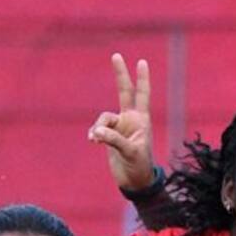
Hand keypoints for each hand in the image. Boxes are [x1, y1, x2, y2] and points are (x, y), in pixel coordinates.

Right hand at [88, 54, 156, 191]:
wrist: (134, 181)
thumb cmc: (139, 166)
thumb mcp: (129, 152)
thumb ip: (113, 139)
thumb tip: (96, 132)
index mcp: (141, 120)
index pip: (142, 95)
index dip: (142, 79)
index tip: (142, 62)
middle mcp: (130, 119)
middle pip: (124, 92)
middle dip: (120, 74)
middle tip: (116, 55)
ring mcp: (119, 127)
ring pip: (103, 118)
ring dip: (98, 127)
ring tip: (96, 140)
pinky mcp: (109, 136)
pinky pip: (97, 129)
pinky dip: (94, 134)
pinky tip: (93, 141)